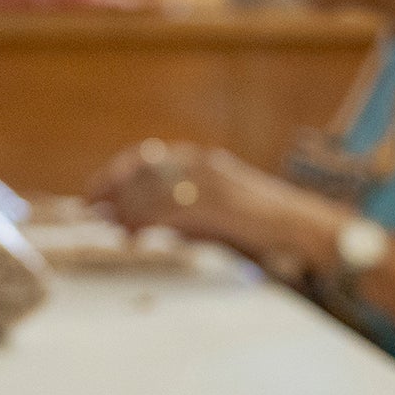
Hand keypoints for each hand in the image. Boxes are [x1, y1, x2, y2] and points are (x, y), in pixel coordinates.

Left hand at [85, 140, 324, 267]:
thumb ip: (185, 214)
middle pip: (143, 172)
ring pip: (152, 189)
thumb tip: (142, 225)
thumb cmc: (263, 227)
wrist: (306, 227)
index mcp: (204, 162)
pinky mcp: (218, 204)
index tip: (93, 193)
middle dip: (112, 190)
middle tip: (88, 211)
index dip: (116, 174)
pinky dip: (146, 221)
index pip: (147, 159)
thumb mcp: (218, 213)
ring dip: (124, 208)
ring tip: (104, 226)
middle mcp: (204, 165)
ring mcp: (211, 183)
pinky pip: (170, 210)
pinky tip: (129, 235)